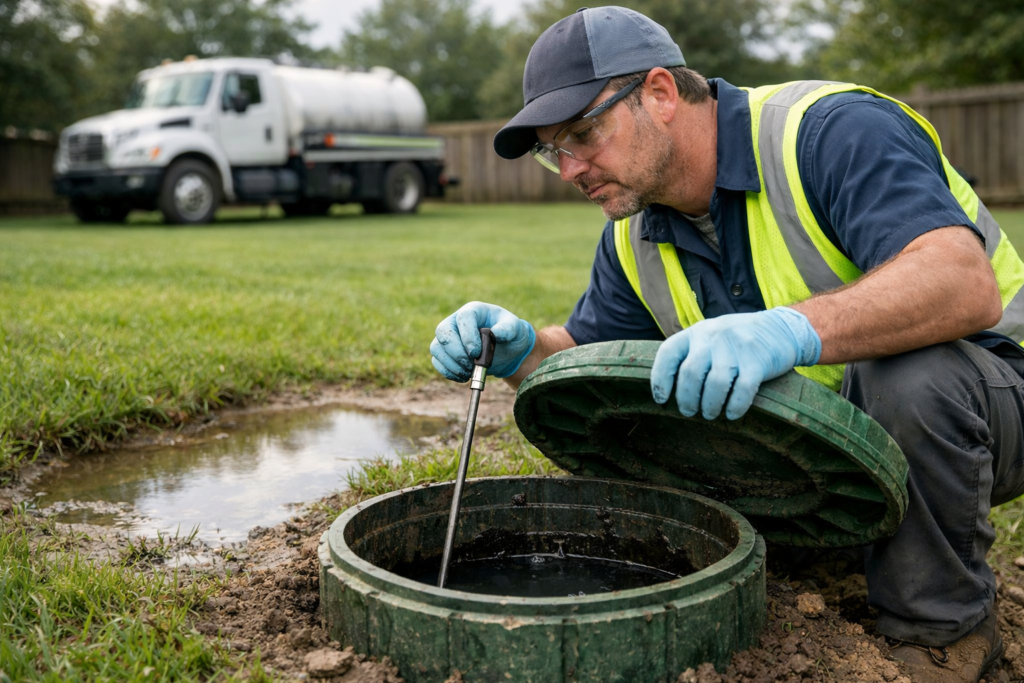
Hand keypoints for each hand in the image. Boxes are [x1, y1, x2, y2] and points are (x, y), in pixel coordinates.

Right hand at [430, 302, 535, 380]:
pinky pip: (437, 361)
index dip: (467, 335)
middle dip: (456, 352)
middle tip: (471, 365)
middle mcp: (456, 321)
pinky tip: (463, 377)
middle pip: (443, 331)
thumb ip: (508, 329)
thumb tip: (496, 333)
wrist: (505, 350)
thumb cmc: (510, 334)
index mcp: (473, 311)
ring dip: (451, 364)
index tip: (476, 353)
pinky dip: (448, 372)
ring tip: (468, 373)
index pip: (463, 318)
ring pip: (436, 348)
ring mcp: (448, 337)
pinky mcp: (445, 353)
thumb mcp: (515, 328)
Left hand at [650, 307, 820, 419]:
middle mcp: (713, 337)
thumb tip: (668, 389)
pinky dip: (735, 407)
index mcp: (695, 332)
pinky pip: (742, 390)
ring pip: (715, 384)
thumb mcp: (709, 336)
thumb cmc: (736, 340)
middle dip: (686, 399)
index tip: (661, 400)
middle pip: (690, 373)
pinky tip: (732, 414)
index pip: (668, 354)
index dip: (660, 380)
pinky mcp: (758, 361)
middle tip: (689, 412)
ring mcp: (736, 348)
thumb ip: (690, 354)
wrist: (780, 328)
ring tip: (710, 414)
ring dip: (709, 406)